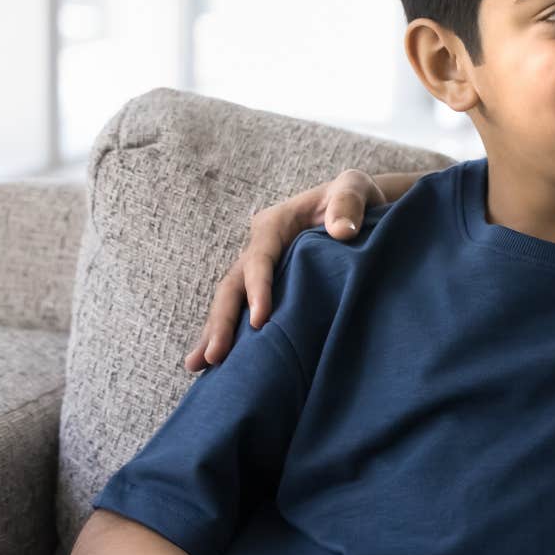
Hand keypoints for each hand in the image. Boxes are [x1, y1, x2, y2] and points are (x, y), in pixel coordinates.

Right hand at [188, 169, 383, 370]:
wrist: (357, 206)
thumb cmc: (353, 196)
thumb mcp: (354, 188)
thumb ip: (347, 203)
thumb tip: (343, 231)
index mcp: (274, 225)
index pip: (260, 259)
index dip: (257, 288)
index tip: (259, 320)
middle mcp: (259, 248)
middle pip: (233, 285)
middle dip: (221, 321)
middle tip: (212, 357)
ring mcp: (261, 269)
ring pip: (231, 301)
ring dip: (215, 332)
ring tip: (197, 366)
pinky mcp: (270, 285)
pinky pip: (245, 309)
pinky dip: (233, 333)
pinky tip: (218, 362)